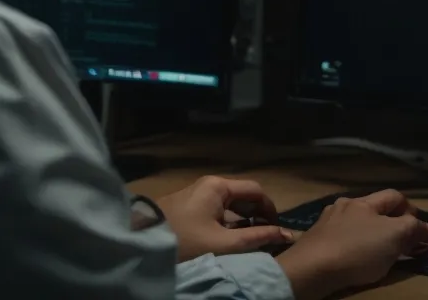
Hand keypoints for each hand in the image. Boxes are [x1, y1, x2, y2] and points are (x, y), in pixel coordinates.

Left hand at [157, 176, 295, 261]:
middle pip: (242, 196)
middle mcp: (208, 185)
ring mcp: (195, 194)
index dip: (270, 210)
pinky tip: (226, 240)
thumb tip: (286, 234)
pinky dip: (225, 223)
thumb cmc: (186, 241)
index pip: (256, 190)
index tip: (276, 230)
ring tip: (247, 241)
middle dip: (256, 216)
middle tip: (264, 237)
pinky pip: (214, 210)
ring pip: (228, 205)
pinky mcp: (185, 207)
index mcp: (219, 186)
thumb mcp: (224, 243)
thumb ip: (257, 238)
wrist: (141, 244)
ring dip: (240, 221)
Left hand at [274, 190, 427, 299]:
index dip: (412, 210)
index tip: (421, 229)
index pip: (395, 197)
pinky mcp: (315, 242)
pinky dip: (353, 245)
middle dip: (391, 223)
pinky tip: (354, 257)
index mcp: (364, 202)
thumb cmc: (357, 250)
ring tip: (379, 250)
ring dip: (370, 234)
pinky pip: (341, 239)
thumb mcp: (394, 237)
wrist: (310, 269)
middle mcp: (343, 207)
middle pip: (374, 210)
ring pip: (356, 224)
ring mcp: (326, 224)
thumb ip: (415, 230)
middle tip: (403, 241)